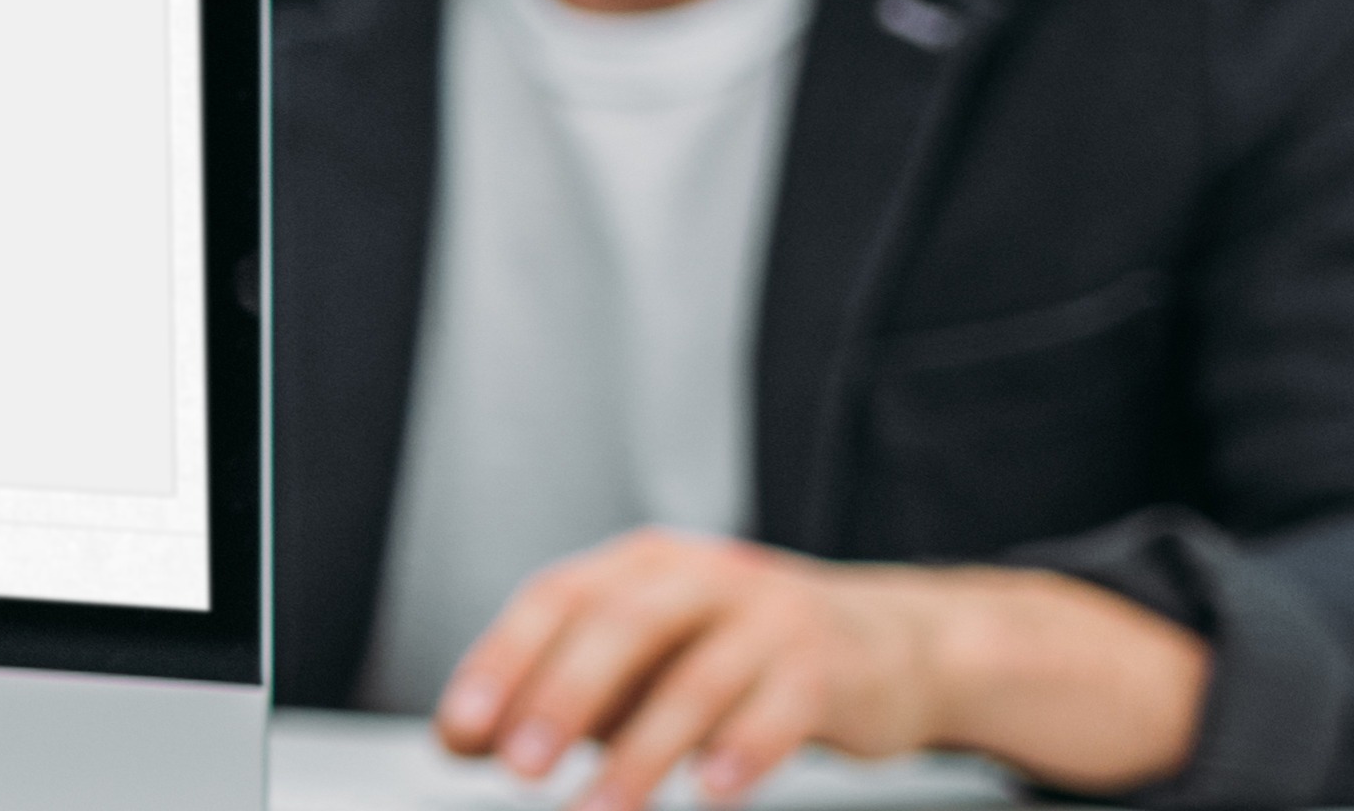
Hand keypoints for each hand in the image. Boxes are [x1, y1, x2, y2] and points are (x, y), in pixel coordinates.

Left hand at [435, 533, 1206, 804]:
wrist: (889, 647)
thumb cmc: (741, 656)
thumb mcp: (645, 665)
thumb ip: (562, 695)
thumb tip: (464, 739)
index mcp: (640, 566)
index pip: (555, 600)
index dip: (503, 663)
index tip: (464, 730)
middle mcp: (700, 576)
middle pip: (617, 626)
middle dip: (560, 700)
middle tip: (518, 769)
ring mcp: (769, 616)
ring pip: (695, 681)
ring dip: (640, 755)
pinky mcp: (829, 666)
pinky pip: (780, 709)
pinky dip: (743, 753)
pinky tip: (713, 793)